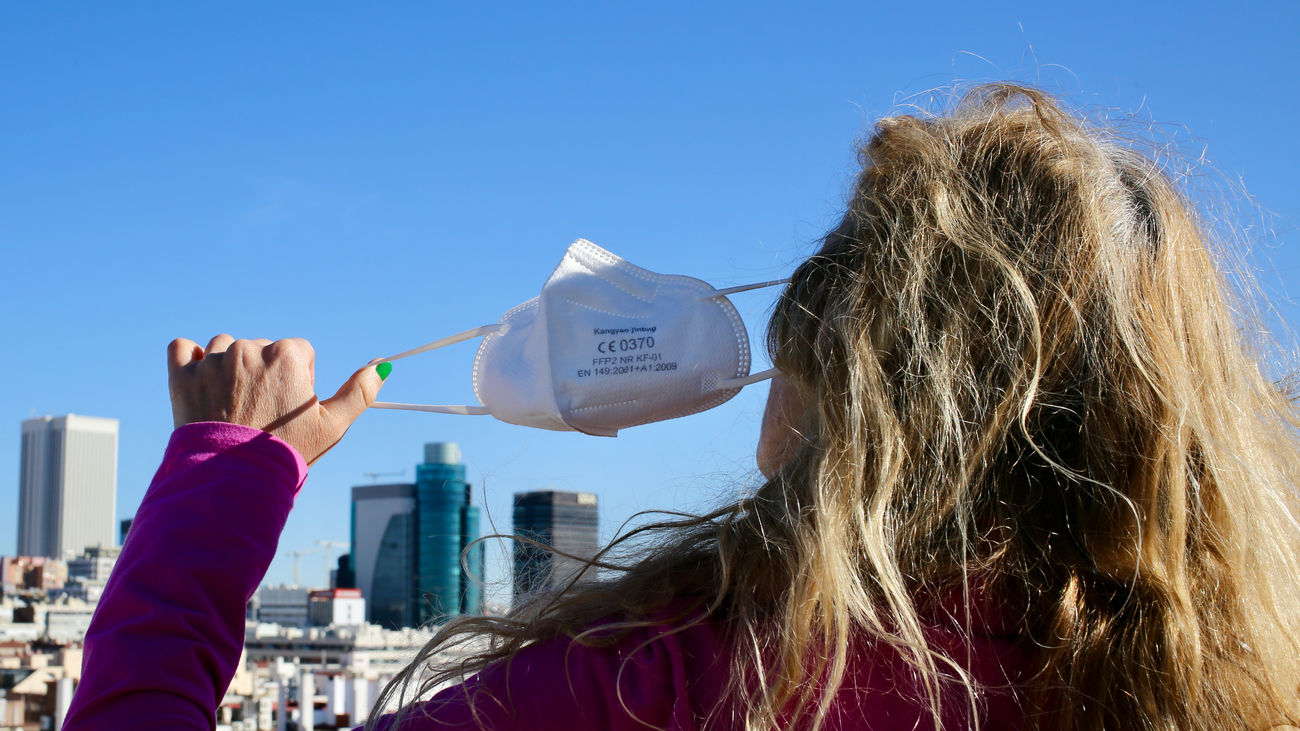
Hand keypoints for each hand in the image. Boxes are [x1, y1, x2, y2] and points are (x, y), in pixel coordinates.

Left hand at [167, 334, 387, 464]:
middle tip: (262, 413)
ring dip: (228, 367)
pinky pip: (182, 347)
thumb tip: (383, 366)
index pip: (298, 352)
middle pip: (262, 348)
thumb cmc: (288, 451)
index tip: (290, 408)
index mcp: (286, 354)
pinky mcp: (182, 375)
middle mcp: (248, 349)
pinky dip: (190, 359)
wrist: (233, 479)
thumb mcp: (333, 425)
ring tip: (233, 404)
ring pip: (224, 347)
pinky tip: (201, 380)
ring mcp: (212, 360)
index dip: (299, 380)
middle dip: (264, 374)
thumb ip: (360, 392)